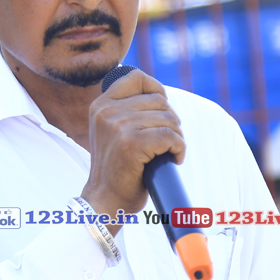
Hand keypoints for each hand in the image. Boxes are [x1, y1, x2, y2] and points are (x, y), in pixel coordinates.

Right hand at [81, 69, 183, 226]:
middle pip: (159, 101)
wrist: (105, 201)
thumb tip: (162, 97)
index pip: (136, 77)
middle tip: (166, 143)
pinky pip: (170, 137)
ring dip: (176, 138)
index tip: (161, 112)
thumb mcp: (113, 131)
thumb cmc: (117, 169)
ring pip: (168, 119)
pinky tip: (173, 160)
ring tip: (167, 153)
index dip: (157, 90)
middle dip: (171, 122)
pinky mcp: (131, 144)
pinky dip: (179, 149)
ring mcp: (118, 126)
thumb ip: (128, 110)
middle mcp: (107, 112)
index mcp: (101, 105)